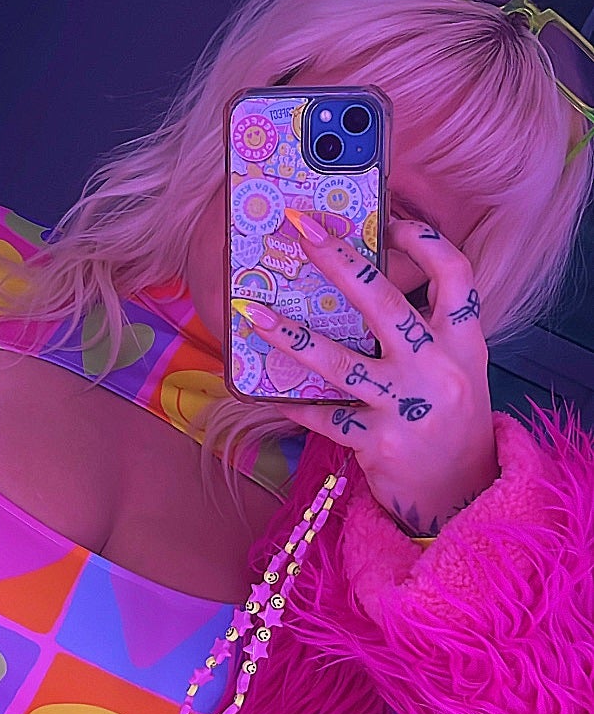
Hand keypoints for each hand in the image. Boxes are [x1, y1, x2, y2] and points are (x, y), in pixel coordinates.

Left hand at [233, 209, 498, 537]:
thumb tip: (361, 280)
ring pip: (340, 362)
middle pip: (386, 303)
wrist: (462, 494)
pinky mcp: (379, 443)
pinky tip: (268, 388)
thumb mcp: (456, 367)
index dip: (424, 240)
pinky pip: (324, 416)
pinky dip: (295, 402)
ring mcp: (407, 407)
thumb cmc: (449, 419)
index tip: (390, 219)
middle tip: (301, 228)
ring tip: (250, 311)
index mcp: (464, 342)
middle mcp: (439, 368)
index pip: (455, 273)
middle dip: (340, 260)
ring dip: (290, 335)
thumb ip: (424, 329)